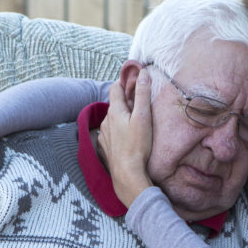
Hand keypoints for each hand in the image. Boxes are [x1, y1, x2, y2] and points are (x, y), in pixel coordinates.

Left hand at [98, 73, 154, 207]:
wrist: (127, 173)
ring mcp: (104, 135)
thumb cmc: (137, 145)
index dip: (124, 82)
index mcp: (115, 111)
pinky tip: (126, 138)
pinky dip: (117, 131)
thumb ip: (143, 94)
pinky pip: (110, 133)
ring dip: (121, 117)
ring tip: (134, 122)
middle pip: (115, 104)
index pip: (115, 88)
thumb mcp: (143, 117)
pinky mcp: (105, 147)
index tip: (133, 81)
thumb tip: (143, 74)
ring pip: (112, 120)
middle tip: (139, 103)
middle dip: (125, 101)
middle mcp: (106, 121)